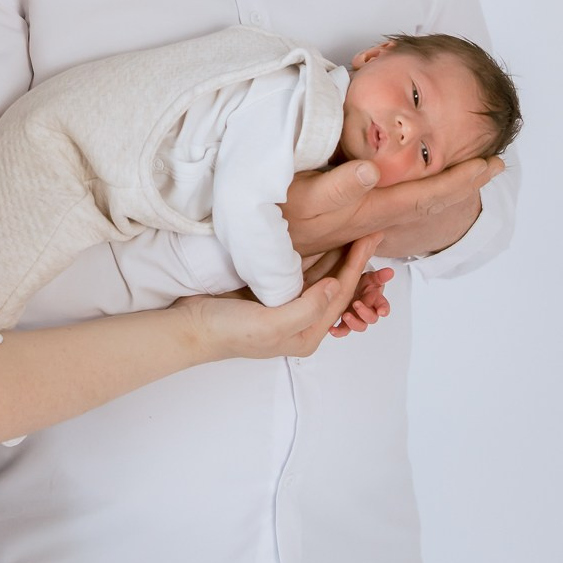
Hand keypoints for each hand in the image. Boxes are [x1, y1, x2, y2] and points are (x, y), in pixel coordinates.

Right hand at [184, 236, 383, 362]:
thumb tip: (334, 285)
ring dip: (336, 253)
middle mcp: (301, 320)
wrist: (190, 327)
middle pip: (335, 285)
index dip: (357, 266)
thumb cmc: (228, 331)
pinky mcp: (271, 291)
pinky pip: (299, 269)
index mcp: (306, 333)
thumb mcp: (270, 325)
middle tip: (371, 230)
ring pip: (319, 275)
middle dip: (353, 259)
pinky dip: (314, 253)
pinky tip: (323, 236)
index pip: (339, 294)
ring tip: (354, 229)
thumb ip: (306, 308)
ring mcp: (286, 304)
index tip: (370, 239)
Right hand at [282, 155, 504, 262]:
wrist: (252, 246)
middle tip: (495, 164)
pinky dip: (421, 190)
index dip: (461, 179)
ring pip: (417, 205)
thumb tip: (374, 169)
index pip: (427, 195)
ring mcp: (363, 220)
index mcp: (370, 210)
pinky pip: (400, 203)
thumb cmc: (274, 216)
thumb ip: (338, 186)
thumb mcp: (301, 198)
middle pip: (430, 203)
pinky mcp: (350, 217)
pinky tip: (419, 182)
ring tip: (468, 172)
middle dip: (464, 183)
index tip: (491, 163)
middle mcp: (374, 218)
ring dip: (446, 187)